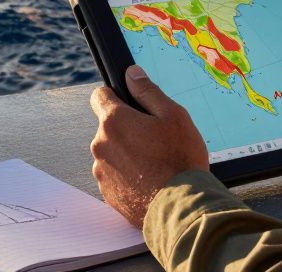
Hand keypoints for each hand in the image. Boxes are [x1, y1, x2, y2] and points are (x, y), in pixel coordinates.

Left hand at [89, 65, 208, 227]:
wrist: (181, 208)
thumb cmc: (180, 159)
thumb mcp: (173, 116)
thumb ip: (148, 91)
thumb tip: (131, 73)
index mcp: (114, 121)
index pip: (99, 96)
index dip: (115, 96)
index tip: (129, 104)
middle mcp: (100, 145)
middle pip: (109, 127)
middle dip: (127, 129)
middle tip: (154, 139)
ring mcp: (102, 172)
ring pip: (112, 153)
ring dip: (127, 153)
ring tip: (155, 163)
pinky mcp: (108, 194)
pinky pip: (115, 176)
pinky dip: (128, 176)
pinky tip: (150, 180)